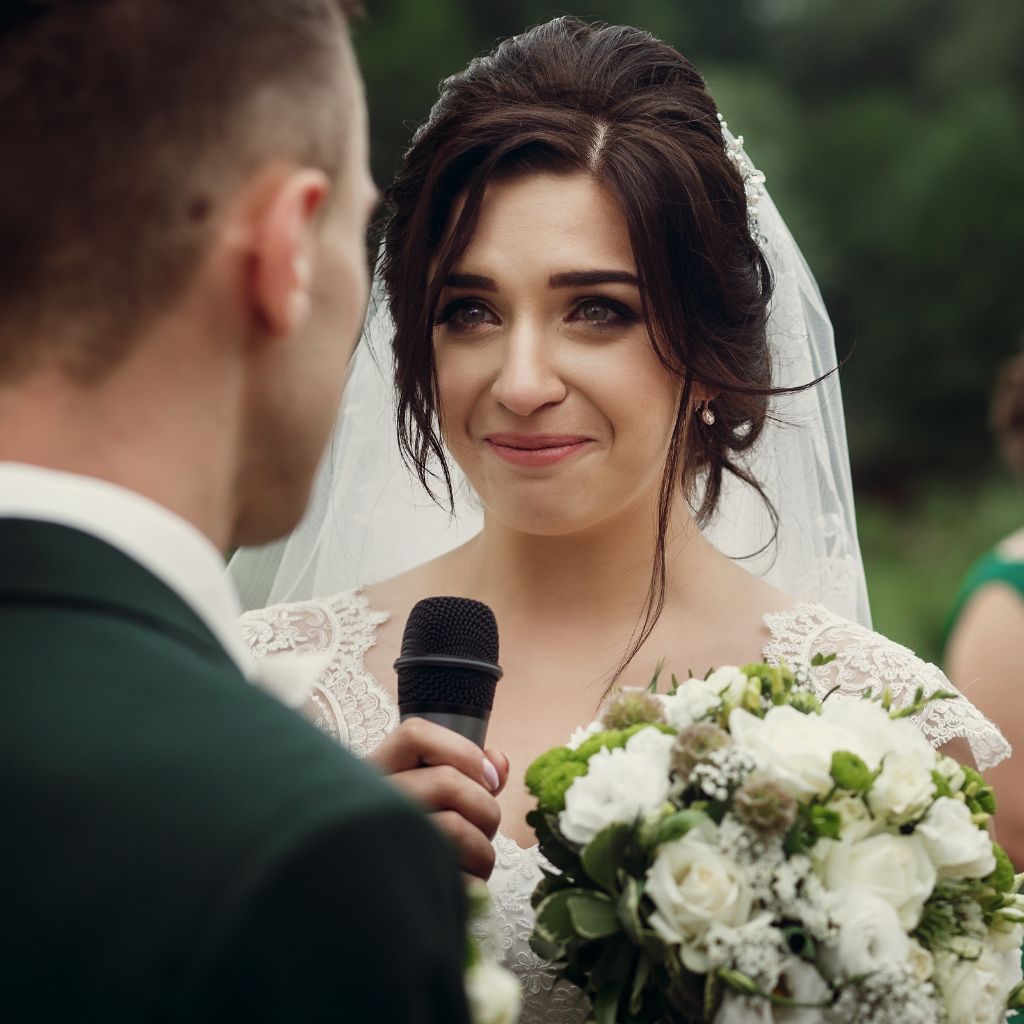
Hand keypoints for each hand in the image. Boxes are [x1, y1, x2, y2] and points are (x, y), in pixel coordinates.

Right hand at [369, 718, 509, 879]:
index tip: (488, 779)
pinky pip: (457, 878)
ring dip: (483, 851)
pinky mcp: (392, 891)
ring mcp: (378, 845)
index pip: (415, 735)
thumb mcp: (425, 798)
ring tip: (474, 863)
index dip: (463, 751)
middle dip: (485, 809)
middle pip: (448, 782)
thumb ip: (465, 773)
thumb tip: (498, 763)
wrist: (366, 906)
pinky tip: (462, 889)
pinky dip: (473, 885)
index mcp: (374, 773)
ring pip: (456, 827)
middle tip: (484, 831)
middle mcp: (370, 802)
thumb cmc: (406, 845)